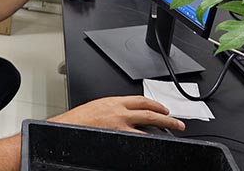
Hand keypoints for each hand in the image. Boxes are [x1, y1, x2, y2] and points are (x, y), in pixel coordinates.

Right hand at [49, 95, 184, 132]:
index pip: (140, 100)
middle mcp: (119, 111)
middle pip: (148, 111)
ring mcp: (120, 125)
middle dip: (166, 116)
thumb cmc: (77, 119)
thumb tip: (125, 113)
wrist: (66, 127)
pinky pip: (138, 138)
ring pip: (147, 125)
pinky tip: (155, 142)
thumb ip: (112, 108)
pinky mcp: (118, 136)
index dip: (155, 104)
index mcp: (113, 101)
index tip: (163, 108)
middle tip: (177, 122)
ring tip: (172, 131)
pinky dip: (147, 139)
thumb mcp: (96, 107)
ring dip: (162, 127)